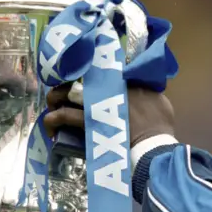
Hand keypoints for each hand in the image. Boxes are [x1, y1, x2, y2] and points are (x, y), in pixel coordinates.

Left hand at [44, 83, 174, 145]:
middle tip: (64, 93)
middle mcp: (105, 85)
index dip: (88, 70)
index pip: (100, 67)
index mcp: (124, 77)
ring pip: (64, 93)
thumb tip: (142, 86)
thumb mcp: (160, 99)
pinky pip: (63, 116)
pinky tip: (51, 128)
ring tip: (54, 108)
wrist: (153, 144)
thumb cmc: (160, 124)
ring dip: (55, 99)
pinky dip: (53, 121)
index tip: (84, 76)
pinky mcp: (88, 121)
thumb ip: (148, 89)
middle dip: (66, 83)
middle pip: (77, 76)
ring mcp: (95, 102)